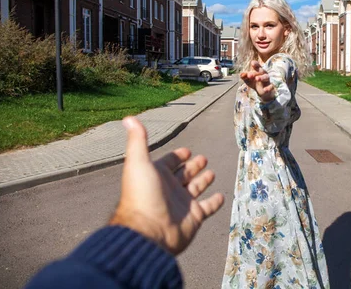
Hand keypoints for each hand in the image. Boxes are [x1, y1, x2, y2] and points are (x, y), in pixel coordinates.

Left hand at [109, 117, 223, 254]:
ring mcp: (182, 203)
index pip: (169, 162)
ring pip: (195, 188)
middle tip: (202, 158)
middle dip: (192, 166)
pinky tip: (221, 196)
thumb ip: (138, 140)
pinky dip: (214, 202)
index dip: (177, 156)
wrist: (149, 231)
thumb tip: (129, 118)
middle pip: (183, 174)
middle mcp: (169, 188)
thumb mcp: (138, 162)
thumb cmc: (142, 195)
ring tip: (212, 173)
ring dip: (203, 181)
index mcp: (156, 175)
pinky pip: (207, 207)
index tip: (186, 150)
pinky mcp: (194, 217)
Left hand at [240, 60, 274, 101]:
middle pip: (261, 71)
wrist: (262, 92)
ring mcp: (267, 80)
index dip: (255, 64)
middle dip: (255, 73)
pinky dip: (268, 88)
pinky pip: (270, 86)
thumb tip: (241, 74)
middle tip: (249, 75)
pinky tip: (265, 90)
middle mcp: (264, 74)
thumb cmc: (254, 83)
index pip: (257, 66)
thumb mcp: (247, 80)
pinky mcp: (270, 86)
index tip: (252, 63)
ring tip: (257, 79)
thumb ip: (244, 76)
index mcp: (258, 70)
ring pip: (266, 77)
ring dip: (261, 77)